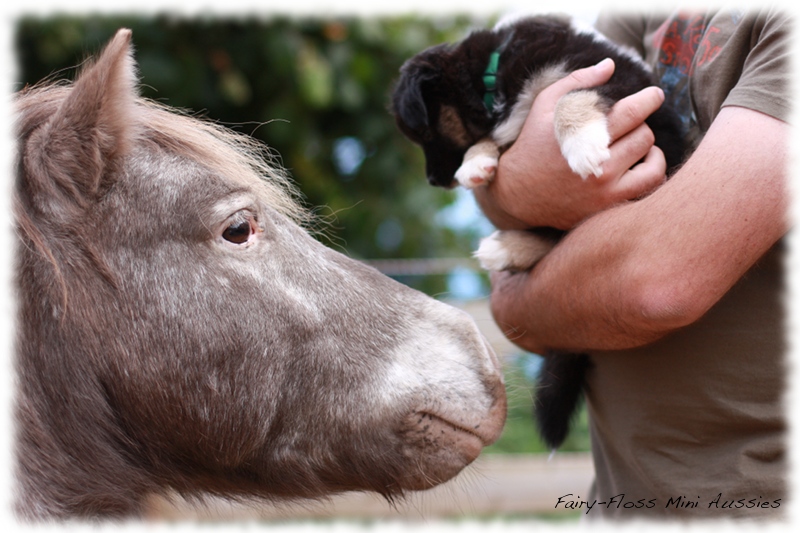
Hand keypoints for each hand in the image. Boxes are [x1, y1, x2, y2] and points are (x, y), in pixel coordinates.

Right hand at [474, 59, 667, 230]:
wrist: (518, 194)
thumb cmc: (533, 145)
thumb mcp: (545, 106)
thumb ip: (577, 82)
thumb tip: (610, 66)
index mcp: (581, 133)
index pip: (631, 111)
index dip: (648, 99)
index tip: (653, 95)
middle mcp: (595, 160)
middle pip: (642, 131)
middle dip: (639, 122)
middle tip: (629, 122)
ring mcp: (604, 185)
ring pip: (649, 153)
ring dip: (644, 142)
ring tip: (632, 139)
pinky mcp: (609, 203)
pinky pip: (651, 180)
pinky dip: (654, 165)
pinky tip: (642, 159)